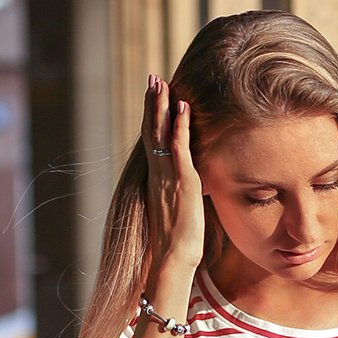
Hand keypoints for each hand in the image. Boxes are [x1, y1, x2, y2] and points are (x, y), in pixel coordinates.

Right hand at [142, 75, 204, 271]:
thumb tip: (186, 192)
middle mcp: (157, 175)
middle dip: (152, 104)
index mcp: (155, 181)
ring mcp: (168, 177)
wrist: (173, 258)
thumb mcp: (175, 213)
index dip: (152, 119)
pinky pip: (179, 148)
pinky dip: (180, 126)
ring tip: (162, 82)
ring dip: (162, 106)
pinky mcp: (181, 182)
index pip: (152, 143)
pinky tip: (182, 106)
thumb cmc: (176, 243)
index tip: (153, 98)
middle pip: (151, 132)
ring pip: (161, 134)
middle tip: (152, 79)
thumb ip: (176, 196)